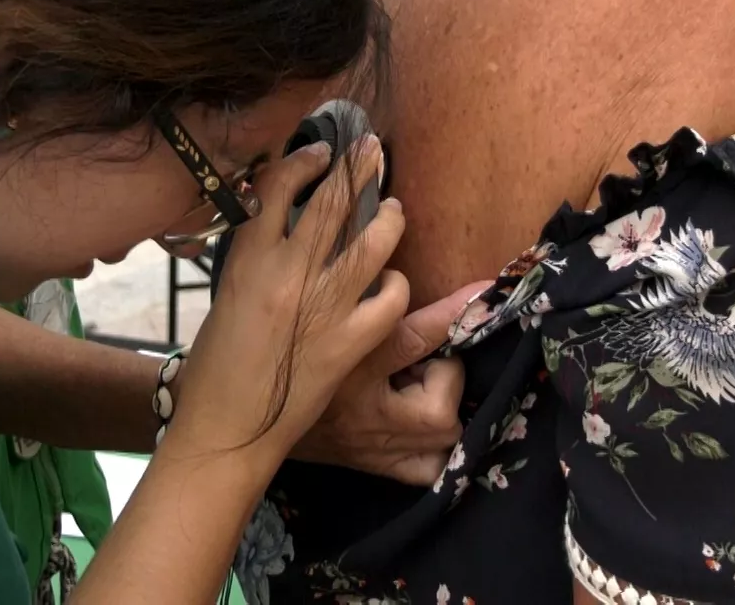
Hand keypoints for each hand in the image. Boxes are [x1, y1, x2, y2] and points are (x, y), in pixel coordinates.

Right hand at [165, 136, 410, 471]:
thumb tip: (289, 224)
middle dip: (357, 170)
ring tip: (394, 209)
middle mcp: (285, 274)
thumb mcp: (229, 295)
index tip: (322, 152)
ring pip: (371, 244)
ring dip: (388, 219)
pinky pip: (388, 299)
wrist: (224, 427)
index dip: (303, 162)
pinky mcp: (347, 344)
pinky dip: (395, 285)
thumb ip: (258, 257)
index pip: (276, 188)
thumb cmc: (217, 365)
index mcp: (247, 259)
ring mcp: (320, 308)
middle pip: (330, 204)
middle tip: (373, 149)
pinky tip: (393, 284)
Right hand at [290, 279, 492, 484]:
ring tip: (422, 386)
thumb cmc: (285, 357)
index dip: (454, 313)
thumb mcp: (315, 319)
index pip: (415, 336)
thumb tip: (387, 265)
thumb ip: (350, 294)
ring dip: (444, 405)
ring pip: (443, 434)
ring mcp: (377, 447)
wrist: (249, 420)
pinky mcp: (378, 466)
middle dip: (445, 375)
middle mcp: (369, 412)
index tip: (485, 290)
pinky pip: (428, 469)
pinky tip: (425, 429)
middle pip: (441, 403)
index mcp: (352, 367)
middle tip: (424, 360)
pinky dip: (437, 450)